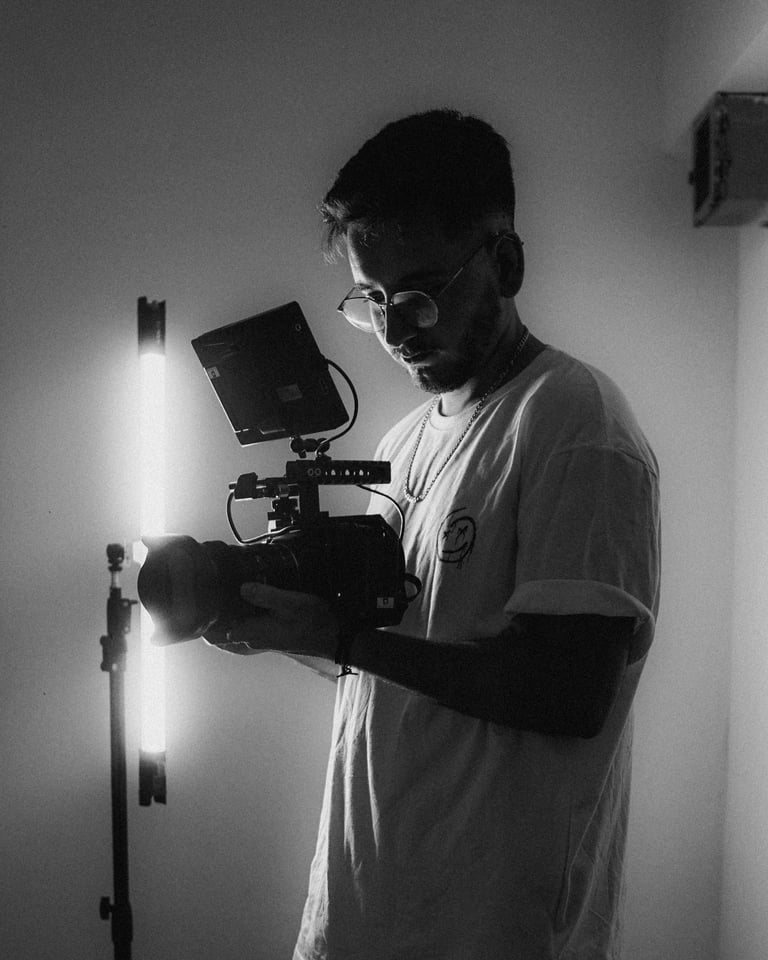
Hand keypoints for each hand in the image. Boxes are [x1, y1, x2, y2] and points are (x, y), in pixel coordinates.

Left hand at [205, 582, 339, 658]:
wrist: (336, 637)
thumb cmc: (314, 623)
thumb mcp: (290, 604)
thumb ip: (266, 596)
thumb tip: (242, 588)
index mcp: (254, 633)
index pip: (219, 635)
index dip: (205, 627)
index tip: (194, 613)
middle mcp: (256, 639)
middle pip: (225, 635)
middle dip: (213, 623)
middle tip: (204, 604)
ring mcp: (266, 638)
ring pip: (237, 632)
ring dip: (228, 621)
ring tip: (220, 602)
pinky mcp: (275, 634)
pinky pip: (251, 628)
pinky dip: (243, 619)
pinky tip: (247, 605)